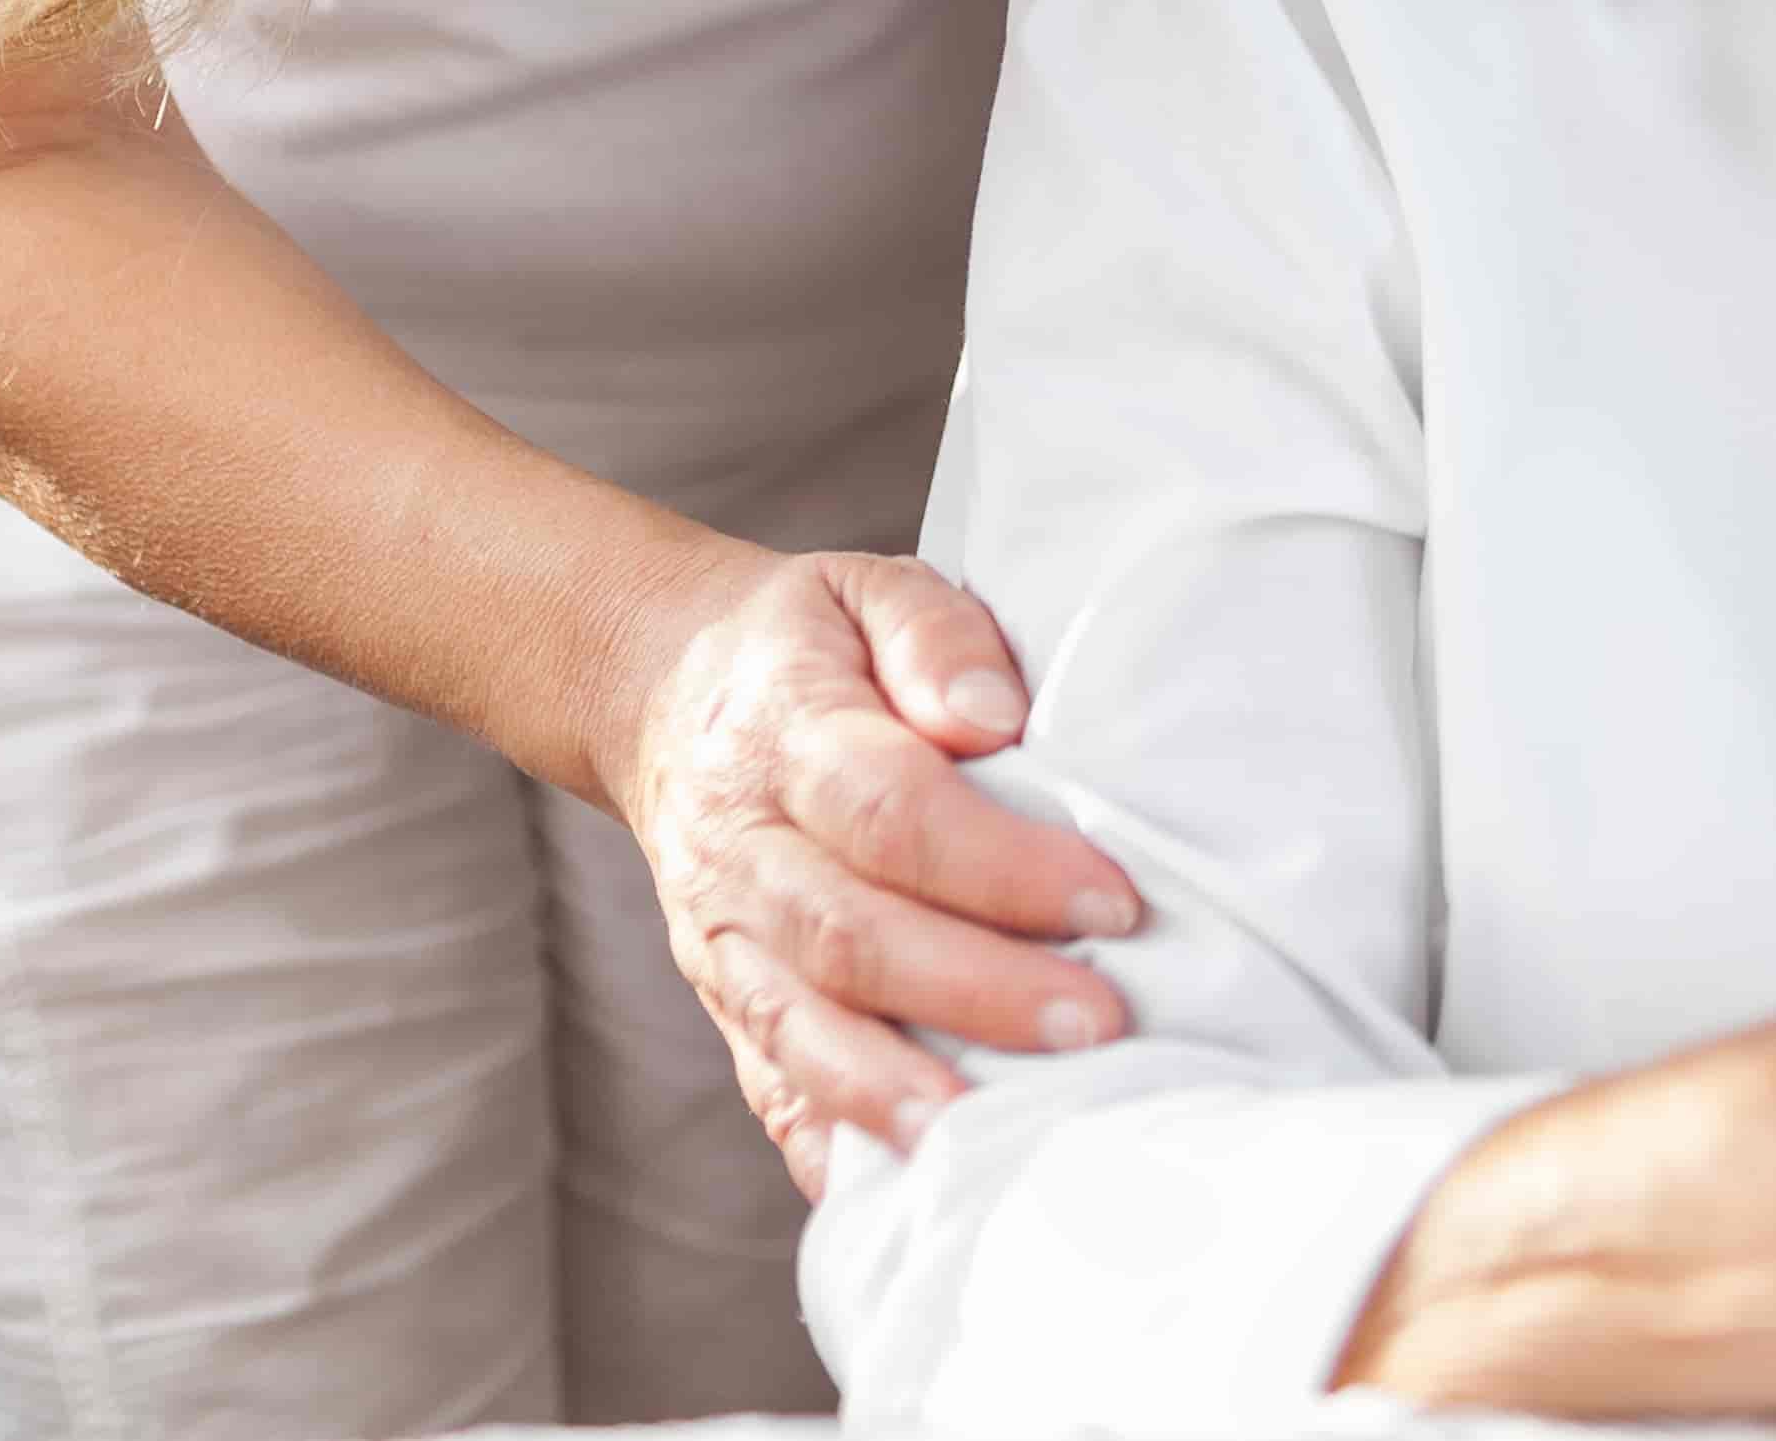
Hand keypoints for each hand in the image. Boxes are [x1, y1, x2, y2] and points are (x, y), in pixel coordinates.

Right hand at [599, 537, 1148, 1196]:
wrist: (662, 688)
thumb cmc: (808, 644)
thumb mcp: (868, 589)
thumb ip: (934, 634)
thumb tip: (990, 715)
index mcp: (785, 733)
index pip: (891, 812)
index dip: (1001, 865)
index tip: (1113, 900)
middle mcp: (741, 848)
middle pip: (852, 935)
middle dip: (979, 990)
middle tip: (1100, 1021)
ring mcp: (721, 934)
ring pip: (801, 1026)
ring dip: (900, 1089)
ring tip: (998, 1133)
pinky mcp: (722, 995)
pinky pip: (768, 1081)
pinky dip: (829, 1141)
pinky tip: (899, 1186)